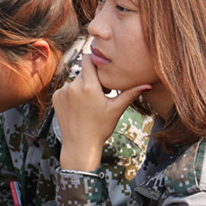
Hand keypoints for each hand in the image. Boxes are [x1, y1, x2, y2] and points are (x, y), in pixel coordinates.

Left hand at [52, 54, 149, 171]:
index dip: (96, 63)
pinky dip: (73, 93)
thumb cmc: (100, 128)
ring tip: (90, 102)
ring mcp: (62, 92)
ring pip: (76, 80)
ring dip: (83, 86)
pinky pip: (67, 88)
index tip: (103, 73)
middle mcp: (72, 86)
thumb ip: (131, 93)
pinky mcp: (56, 97)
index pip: (88, 59)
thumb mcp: (116, 109)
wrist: (80, 146)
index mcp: (88, 86)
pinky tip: (80, 106)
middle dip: (93, 78)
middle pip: (84, 71)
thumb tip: (148, 84)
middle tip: (101, 93)